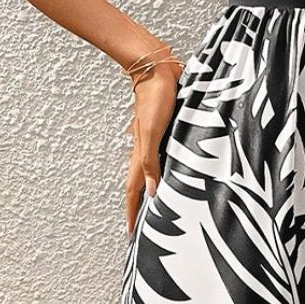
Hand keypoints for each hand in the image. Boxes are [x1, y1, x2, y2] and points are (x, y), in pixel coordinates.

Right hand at [124, 62, 182, 236]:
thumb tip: (153, 194)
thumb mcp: (153, 133)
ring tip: (158, 210)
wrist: (157, 67)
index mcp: (140, 155)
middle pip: (141, 187)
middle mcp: (146, 152)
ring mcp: (155, 142)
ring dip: (153, 192)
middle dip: (140, 209)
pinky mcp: (166, 131)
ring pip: (153, 174)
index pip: (134, 192)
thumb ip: (151, 163)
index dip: (132, 214)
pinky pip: (164, 159)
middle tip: (144, 229)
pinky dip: (165, 173)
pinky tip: (172, 175)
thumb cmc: (155, 98)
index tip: (131, 236)